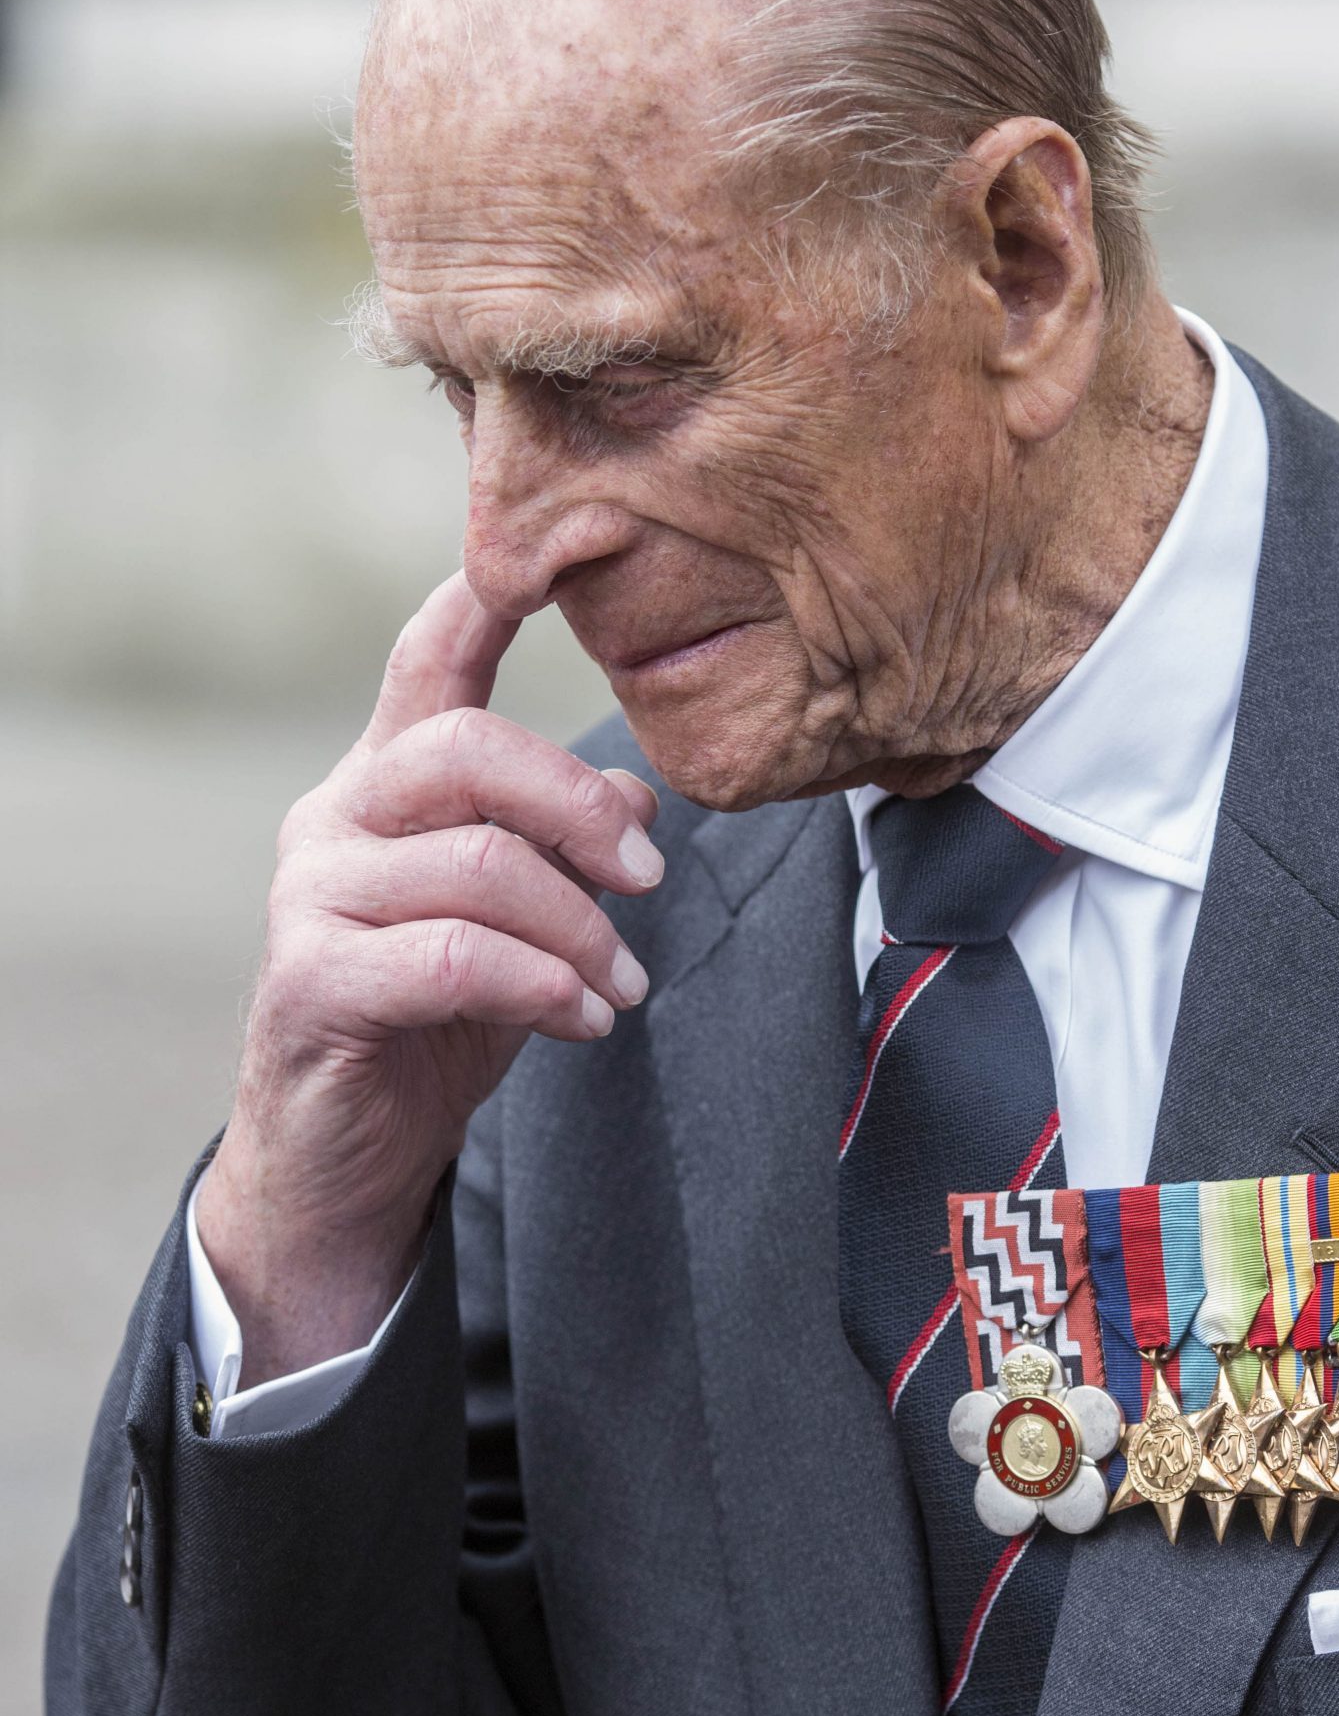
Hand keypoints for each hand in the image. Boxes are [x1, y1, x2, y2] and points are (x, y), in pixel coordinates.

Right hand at [195, 574, 663, 1383]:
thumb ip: (561, 851)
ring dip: (581, 931)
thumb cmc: (435, 1022)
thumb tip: (639, 798)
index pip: (426, 661)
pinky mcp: (311, 980)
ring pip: (478, 867)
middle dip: (580, 811)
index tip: (543, 557)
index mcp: (385, 782)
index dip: (479, 600)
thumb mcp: (518, 920)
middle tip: (650, 884)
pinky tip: (583, 1018)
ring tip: (621, 987)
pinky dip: (541, 985)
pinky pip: (455, 957)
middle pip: (467, 753)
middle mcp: (335, 818)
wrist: (346, 1159)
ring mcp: (311, 897)